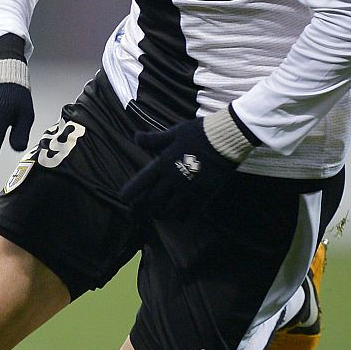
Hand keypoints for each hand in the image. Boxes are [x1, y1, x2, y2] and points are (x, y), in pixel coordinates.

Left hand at [118, 118, 238, 217]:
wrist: (226, 138)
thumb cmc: (198, 133)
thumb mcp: (173, 133)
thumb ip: (154, 140)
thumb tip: (136, 137)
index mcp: (163, 164)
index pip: (142, 182)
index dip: (130, 192)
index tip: (124, 198)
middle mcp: (173, 179)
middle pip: (154, 200)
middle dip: (148, 206)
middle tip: (147, 208)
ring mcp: (189, 188)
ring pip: (170, 209)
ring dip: (164, 213)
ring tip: (161, 214)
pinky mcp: (205, 193)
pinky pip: (191, 212)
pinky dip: (184, 216)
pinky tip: (181, 216)